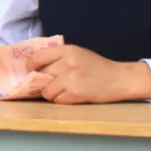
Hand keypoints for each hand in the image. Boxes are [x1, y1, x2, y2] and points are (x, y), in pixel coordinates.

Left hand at [29, 45, 150, 103]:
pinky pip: (56, 100)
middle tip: (49, 82)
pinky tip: (70, 95)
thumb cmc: (97, 67)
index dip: (30, 65)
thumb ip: (58, 56)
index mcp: (68, 50)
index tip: (30, 70)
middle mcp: (68, 63)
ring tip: (61, 90)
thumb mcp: (78, 53)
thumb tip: (34, 65)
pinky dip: (60, 100)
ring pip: (46, 90)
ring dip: (50, 93)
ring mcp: (71, 79)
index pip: (37, 56)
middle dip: (42, 81)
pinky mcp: (75, 93)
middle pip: (40, 75)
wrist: (120, 79)